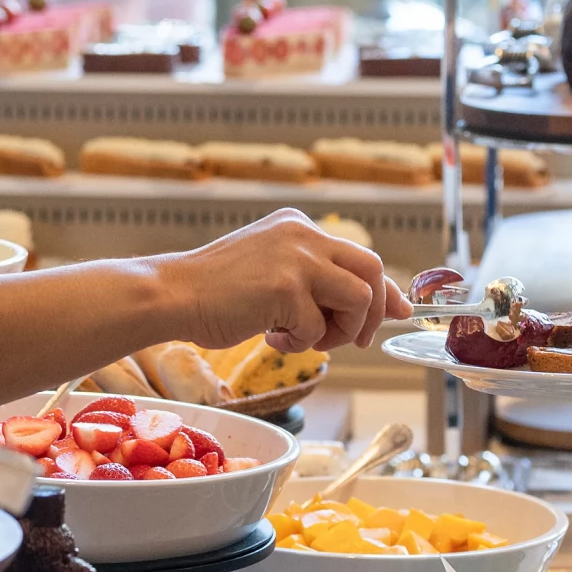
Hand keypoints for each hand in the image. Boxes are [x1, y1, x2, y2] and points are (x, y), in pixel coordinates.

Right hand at [155, 208, 412, 353]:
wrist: (172, 294)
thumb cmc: (215, 291)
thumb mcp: (271, 272)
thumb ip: (314, 281)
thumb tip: (370, 306)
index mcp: (298, 227)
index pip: (360, 256)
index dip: (385, 290)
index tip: (399, 312)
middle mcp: (303, 235)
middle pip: (372, 271)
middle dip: (374, 312)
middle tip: (355, 340)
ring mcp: (296, 259)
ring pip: (359, 298)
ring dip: (341, 331)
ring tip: (305, 338)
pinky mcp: (286, 288)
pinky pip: (318, 328)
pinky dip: (298, 344)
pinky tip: (270, 338)